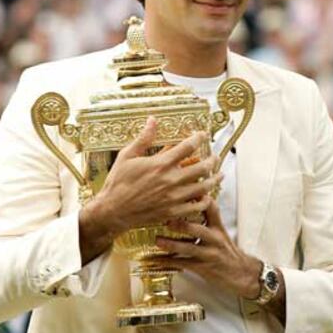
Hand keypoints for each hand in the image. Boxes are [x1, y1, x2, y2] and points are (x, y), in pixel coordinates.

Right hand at [79, 118, 221, 263]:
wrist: (113, 211)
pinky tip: (207, 197)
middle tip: (216, 157)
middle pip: (202, 167)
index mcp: (161, 164)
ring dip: (214, 180)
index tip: (203, 134)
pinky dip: (205, 201)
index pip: (188, 146)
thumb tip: (153, 119)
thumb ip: (144, 138)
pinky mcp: (173, 212)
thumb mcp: (127, 156)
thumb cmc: (118, 182)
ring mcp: (174, 198)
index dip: (199, 138)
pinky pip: (196, 207)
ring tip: (219, 175)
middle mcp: (171, 180)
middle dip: (212, 160)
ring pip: (204, 187)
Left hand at [154, 199, 262, 297]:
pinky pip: (183, 264)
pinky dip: (167, 262)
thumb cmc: (227, 252)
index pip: (210, 208)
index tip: (181, 190)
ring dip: (171, 244)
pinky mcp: (203, 268)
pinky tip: (154, 260)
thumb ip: (208, 217)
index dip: (198, 198)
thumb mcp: (221, 233)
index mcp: (218, 227)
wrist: (242, 274)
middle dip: (180, 224)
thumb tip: (194, 198)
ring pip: (188, 248)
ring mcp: (209, 254)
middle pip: (197, 229)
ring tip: (157, 240)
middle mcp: (214, 239)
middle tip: (164, 219)